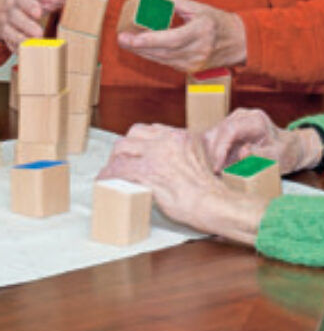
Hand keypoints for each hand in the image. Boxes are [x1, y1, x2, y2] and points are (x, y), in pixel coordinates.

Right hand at [0, 0, 66, 51]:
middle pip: (16, 16)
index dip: (31, 6)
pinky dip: (17, 48)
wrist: (1, 3)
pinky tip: (26, 53)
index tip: (38, 12)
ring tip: (36, 45)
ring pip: (10, 31)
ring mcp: (6, 22)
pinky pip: (8, 43)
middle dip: (27, 25)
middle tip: (39, 34)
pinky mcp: (5, 34)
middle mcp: (12, 8)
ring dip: (22, 39)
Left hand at [98, 123, 265, 244]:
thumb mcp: (200, 159)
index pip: (151, 128)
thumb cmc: (207, 188)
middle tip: (121, 160)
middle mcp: (168, 140)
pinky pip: (118, 169)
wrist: (210, 202)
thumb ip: (182, 153)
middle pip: (134, 133)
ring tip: (111, 171)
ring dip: (114, 160)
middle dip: (125, 147)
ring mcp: (156, 154)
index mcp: (182, 135)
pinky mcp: (146, 171)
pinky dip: (108, 175)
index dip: (140, 140)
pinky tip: (105, 182)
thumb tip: (167, 160)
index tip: (136, 151)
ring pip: (122, 148)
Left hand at [117, 0, 245, 72]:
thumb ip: (175, 3)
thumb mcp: (199, 8)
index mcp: (202, 31)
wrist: (239, 42)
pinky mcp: (191, 69)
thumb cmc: (219, 22)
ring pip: (162, 59)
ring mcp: (195, 62)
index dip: (148, 40)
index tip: (130, 37)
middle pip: (162, 51)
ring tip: (127, 42)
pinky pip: (167, 62)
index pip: (170, 39)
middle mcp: (198, 49)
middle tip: (121, 38)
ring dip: (143, 51)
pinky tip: (143, 48)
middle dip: (138, 46)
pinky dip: (154, 55)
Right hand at [203, 108, 322, 174]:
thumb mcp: (277, 157)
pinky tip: (220, 166)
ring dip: (211, 155)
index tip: (217, 168)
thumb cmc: (284, 152)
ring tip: (219, 171)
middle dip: (213, 154)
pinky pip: (214, 140)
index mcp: (255, 120)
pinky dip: (214, 154)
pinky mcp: (228, 129)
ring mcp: (234, 121)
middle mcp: (242, 116)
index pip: (229, 130)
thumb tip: (241, 153)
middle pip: (217, 132)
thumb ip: (261, 155)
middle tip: (216, 174)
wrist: (289, 147)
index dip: (219, 149)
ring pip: (212, 136)